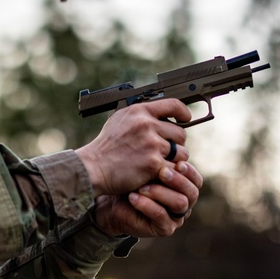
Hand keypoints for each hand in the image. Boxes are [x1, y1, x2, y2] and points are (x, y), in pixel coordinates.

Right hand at [75, 99, 192, 196]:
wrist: (93, 168)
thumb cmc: (105, 148)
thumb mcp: (119, 121)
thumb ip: (139, 116)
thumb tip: (160, 114)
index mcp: (139, 112)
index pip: (173, 104)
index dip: (183, 112)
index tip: (186, 118)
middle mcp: (147, 125)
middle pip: (180, 133)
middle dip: (176, 143)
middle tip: (166, 150)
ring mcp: (151, 144)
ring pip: (180, 152)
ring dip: (174, 160)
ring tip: (161, 163)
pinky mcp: (153, 164)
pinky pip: (173, 168)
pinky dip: (167, 173)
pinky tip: (157, 174)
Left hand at [92, 160, 203, 236]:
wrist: (112, 203)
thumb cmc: (131, 181)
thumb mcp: (146, 166)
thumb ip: (160, 157)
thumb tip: (171, 138)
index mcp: (184, 187)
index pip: (196, 179)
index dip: (189, 171)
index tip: (177, 161)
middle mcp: (184, 203)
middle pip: (192, 192)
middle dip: (177, 181)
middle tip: (161, 172)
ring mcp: (176, 217)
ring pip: (180, 204)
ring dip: (161, 192)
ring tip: (141, 186)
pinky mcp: (164, 228)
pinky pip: (161, 216)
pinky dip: (147, 205)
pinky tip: (133, 197)